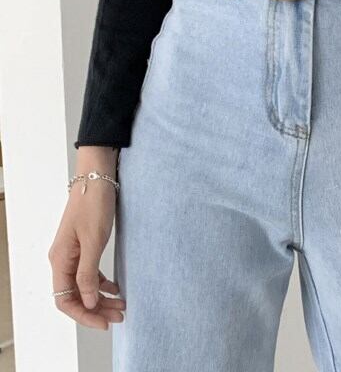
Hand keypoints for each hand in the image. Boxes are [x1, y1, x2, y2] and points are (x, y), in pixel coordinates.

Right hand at [48, 147, 125, 329]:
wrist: (97, 177)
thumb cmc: (94, 204)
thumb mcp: (93, 241)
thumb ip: (87, 273)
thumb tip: (86, 302)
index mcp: (60, 260)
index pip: (65, 299)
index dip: (84, 314)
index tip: (104, 322)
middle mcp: (63, 259)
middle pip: (75, 295)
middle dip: (96, 309)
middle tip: (120, 316)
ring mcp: (73, 252)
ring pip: (84, 285)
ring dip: (101, 297)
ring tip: (122, 305)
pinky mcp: (84, 245)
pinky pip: (89, 272)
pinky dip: (101, 283)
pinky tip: (115, 287)